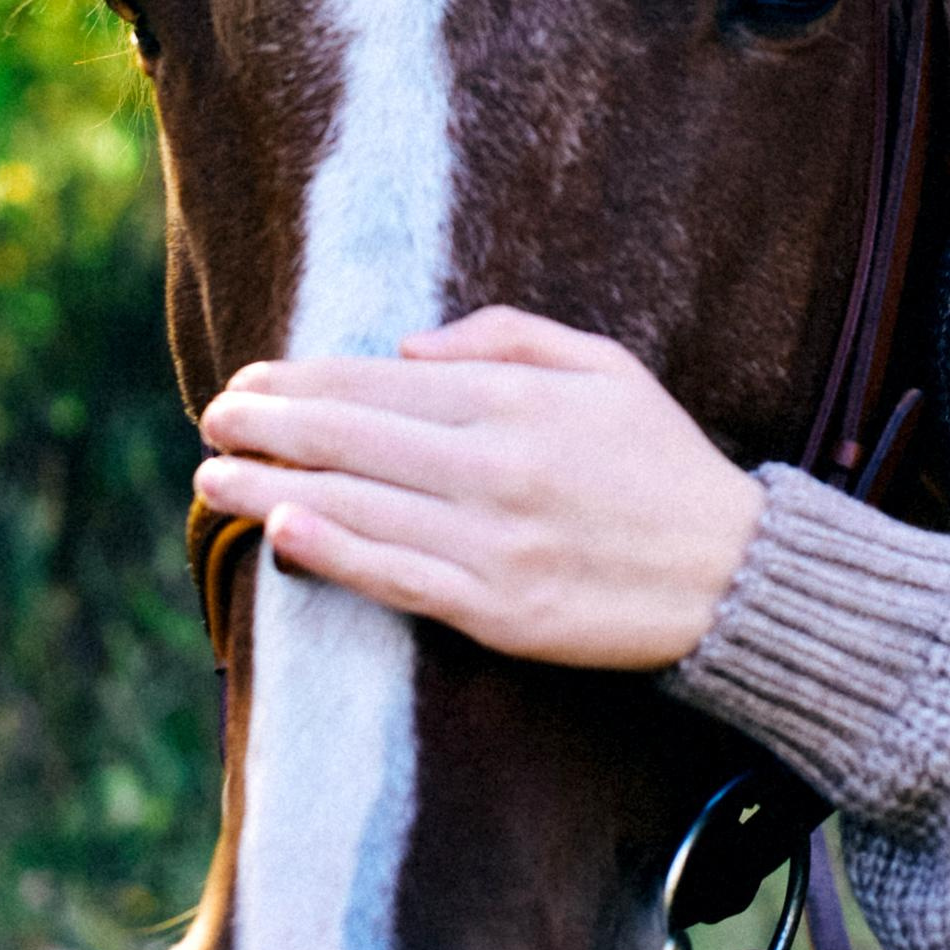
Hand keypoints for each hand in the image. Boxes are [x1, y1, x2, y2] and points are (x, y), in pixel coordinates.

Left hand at [191, 308, 764, 668]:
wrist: (736, 574)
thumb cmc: (665, 465)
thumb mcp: (607, 367)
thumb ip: (506, 340)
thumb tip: (405, 350)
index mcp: (517, 402)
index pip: (377, 385)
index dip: (300, 381)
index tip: (248, 381)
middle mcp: (496, 465)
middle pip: (350, 437)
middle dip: (266, 424)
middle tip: (213, 418)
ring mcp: (494, 541)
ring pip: (356, 505)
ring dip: (271, 487)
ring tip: (214, 479)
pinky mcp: (499, 609)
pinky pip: (397, 576)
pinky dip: (333, 551)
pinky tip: (283, 529)